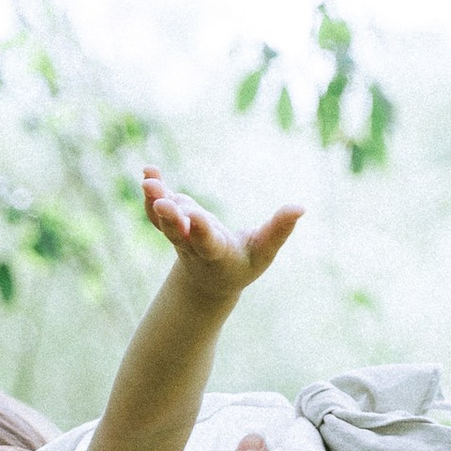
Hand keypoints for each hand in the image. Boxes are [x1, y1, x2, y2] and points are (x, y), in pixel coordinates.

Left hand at [142, 167, 300, 302]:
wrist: (210, 279)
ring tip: (149, 179)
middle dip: (170, 217)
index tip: (195, 215)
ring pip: (161, 220)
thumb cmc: (244, 263)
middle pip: (177, 232)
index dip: (201, 230)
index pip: (207, 242)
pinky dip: (152, 192)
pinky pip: (155, 211)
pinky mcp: (171, 223)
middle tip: (161, 201)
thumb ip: (279, 230)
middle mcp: (192, 245)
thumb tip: (301, 207)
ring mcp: (178, 235)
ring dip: (154, 200)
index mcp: (216, 253)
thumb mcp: (264, 251)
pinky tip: (149, 171)